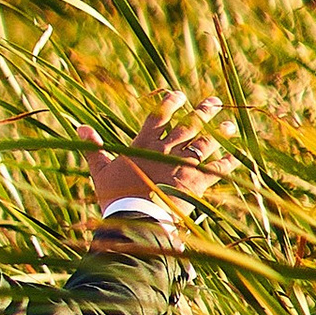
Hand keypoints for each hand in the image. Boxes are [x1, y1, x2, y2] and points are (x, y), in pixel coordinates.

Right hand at [88, 90, 226, 230]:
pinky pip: (217, 169)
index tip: (179, 95)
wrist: (136, 219)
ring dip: (219, 133)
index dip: (170, 102)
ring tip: (229, 126)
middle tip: (214, 102)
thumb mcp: (101, 171)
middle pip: (189, 124)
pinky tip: (236, 156)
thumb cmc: (116, 196)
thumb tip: (80, 128)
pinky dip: (227, 162)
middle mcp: (167, 148)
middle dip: (202, 112)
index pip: (160, 115)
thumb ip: (94, 148)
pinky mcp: (197, 182)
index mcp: (145, 143)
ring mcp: (184, 164)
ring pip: (206, 142)